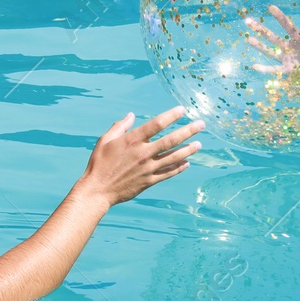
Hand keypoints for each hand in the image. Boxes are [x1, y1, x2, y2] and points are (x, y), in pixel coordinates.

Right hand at [78, 107, 203, 205]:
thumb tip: (131, 115)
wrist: (97, 190)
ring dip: (188, 150)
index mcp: (132, 141)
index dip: (171, 116)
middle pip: (171, 140)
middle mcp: (143, 153)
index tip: (182, 110)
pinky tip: (187, 163)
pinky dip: (179, 168)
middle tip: (201, 124)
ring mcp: (148, 168)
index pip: (156, 124)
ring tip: (199, 144)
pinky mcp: (149, 181)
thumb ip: (120, 126)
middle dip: (188, 131)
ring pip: (173, 157)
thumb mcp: (105, 140)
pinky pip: (168, 173)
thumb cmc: (99, 163)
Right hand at [246, 4, 299, 109]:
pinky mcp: (288, 70)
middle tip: (248, 21)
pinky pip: (274, 69)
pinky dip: (265, 68)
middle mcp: (289, 47)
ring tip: (248, 39)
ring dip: (259, 45)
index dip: (279, 16)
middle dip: (260, 29)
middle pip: (272, 36)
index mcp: (298, 37)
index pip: (286, 24)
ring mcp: (287, 58)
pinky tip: (254, 66)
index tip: (271, 7)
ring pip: (270, 51)